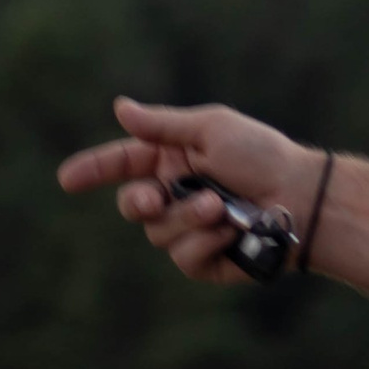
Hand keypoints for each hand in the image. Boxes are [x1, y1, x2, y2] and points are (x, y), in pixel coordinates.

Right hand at [56, 98, 321, 285]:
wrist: (302, 196)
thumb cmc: (262, 155)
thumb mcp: (211, 129)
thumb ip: (162, 126)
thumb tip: (119, 109)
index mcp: (172, 159)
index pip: (123, 164)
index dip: (94, 170)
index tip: (66, 180)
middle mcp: (176, 195)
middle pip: (131, 206)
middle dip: (138, 203)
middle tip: (155, 198)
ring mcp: (189, 229)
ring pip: (158, 233)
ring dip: (188, 218)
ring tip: (221, 208)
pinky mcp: (206, 260)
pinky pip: (184, 257)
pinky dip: (205, 242)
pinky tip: (230, 231)